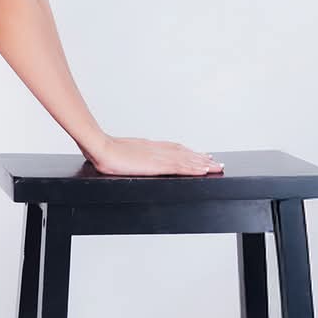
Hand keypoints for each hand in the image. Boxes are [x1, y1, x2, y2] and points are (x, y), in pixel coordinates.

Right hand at [86, 134, 223, 176]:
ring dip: (202, 163)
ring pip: (186, 159)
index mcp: (150, 147)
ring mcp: (158, 156)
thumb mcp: (122, 152)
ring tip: (216, 167)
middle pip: (185, 153)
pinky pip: (180, 166)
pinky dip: (194, 168)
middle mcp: (157, 149)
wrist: (101, 148)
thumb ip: (132, 155)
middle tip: (216, 163)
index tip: (200, 156)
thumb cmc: (105, 152)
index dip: (189, 153)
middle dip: (201, 159)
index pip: (175, 149)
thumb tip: (131, 159)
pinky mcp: (157, 164)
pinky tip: (203, 170)